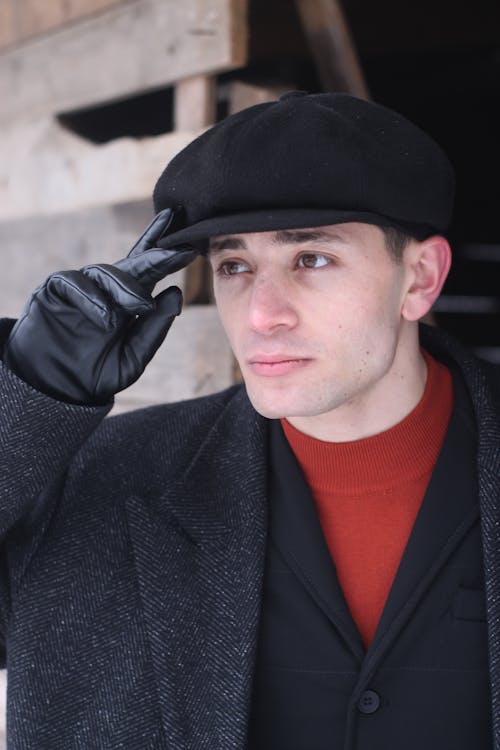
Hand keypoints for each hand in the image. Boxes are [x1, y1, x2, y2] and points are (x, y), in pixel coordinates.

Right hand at [3, 209, 197, 403]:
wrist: (54, 392)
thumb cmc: (95, 375)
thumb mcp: (132, 358)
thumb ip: (153, 329)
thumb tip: (176, 293)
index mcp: (127, 302)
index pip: (148, 271)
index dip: (165, 253)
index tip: (190, 245)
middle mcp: (105, 290)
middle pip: (133, 264)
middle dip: (157, 257)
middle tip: (179, 254)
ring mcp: (79, 288)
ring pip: (105, 272)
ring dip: (126, 287)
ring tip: (141, 307)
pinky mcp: (52, 292)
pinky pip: (73, 283)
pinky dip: (91, 298)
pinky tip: (107, 319)